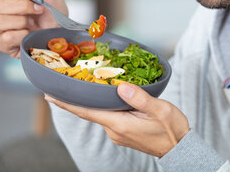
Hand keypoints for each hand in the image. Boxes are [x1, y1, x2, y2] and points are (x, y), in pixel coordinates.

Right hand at [0, 0, 66, 57]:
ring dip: (23, 20)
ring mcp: (2, 29)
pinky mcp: (5, 44)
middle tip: (39, 8)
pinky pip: (7, 38)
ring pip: (0, 21)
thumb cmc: (52, 10)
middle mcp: (1, 12)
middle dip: (22, 5)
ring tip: (34, 22)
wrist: (62, 31)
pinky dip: (22, 34)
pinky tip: (30, 34)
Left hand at [45, 82, 189, 156]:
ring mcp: (118, 132)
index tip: (49, 95)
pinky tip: (106, 94)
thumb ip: (140, 98)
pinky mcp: (124, 131)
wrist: (180, 149)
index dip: (67, 103)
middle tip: (64, 80)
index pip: (86, 112)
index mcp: (119, 124)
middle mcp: (114, 130)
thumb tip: (121, 87)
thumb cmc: (171, 129)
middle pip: (90, 110)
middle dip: (77, 97)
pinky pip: (109, 115)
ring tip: (84, 83)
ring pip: (100, 112)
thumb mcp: (159, 110)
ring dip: (92, 100)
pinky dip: (103, 104)